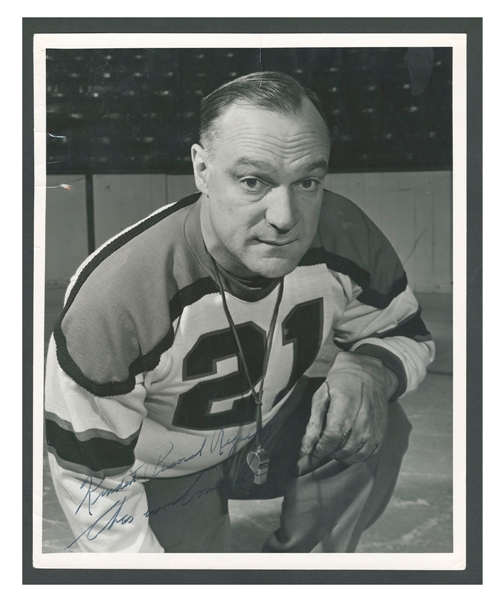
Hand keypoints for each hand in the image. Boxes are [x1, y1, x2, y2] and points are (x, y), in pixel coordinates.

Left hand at [299, 352, 397, 472]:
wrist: (367, 372)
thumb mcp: (321, 397)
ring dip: (342, 456)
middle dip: (329, 452)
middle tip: (323, 447)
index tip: (313, 451)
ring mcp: (375, 426)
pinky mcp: (382, 431)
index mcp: (345, 405)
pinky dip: (357, 457)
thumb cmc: (339, 384)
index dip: (321, 448)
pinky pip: (370, 454)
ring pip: (357, 454)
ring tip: (334, 449)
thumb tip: (305, 448)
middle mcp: (364, 417)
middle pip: (344, 447)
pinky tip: (348, 450)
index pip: (333, 436)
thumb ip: (313, 424)